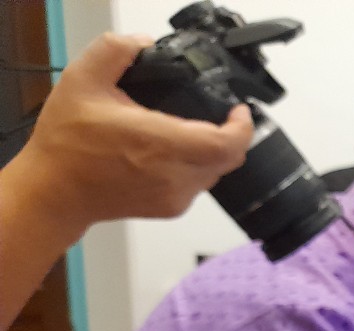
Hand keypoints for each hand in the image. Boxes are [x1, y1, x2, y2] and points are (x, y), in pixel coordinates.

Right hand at [20, 33, 253, 238]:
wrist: (55, 191)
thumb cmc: (66, 142)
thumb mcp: (82, 80)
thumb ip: (115, 51)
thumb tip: (144, 42)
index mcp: (159, 142)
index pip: (225, 143)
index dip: (242, 127)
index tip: (238, 110)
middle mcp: (174, 174)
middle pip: (227, 158)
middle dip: (229, 134)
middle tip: (218, 114)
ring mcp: (176, 196)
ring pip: (215, 172)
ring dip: (211, 150)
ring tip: (187, 129)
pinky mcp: (171, 208)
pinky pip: (199, 184)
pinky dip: (195, 166)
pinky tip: (170, 152)